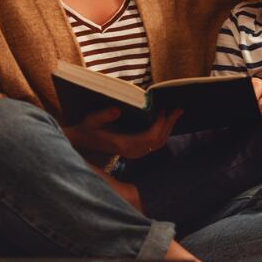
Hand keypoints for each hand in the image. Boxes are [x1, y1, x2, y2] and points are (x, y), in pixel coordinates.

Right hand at [64, 107, 183, 158]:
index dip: (160, 123)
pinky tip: (166, 120)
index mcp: (124, 144)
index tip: (162, 109)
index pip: (151, 137)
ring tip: (176, 112)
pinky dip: (163, 131)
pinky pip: (155, 143)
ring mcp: (136, 152)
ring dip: (169, 127)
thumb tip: (117, 109)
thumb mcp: (91, 121)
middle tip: (178, 108)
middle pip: (159, 140)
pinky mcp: (137, 150)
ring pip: (160, 142)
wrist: (82, 142)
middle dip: (170, 123)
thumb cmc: (87, 129)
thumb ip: (103, 116)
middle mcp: (133, 151)